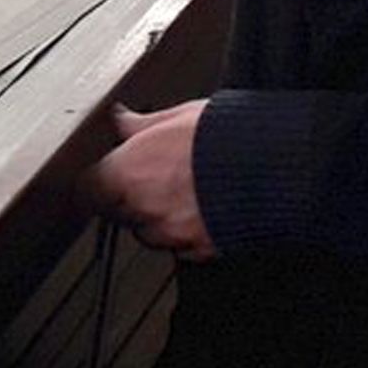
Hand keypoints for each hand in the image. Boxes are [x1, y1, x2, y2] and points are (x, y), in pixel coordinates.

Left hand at [85, 102, 217, 260]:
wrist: (277, 167)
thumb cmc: (227, 135)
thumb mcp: (178, 116)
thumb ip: (141, 125)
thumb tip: (122, 119)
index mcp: (127, 171)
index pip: (90, 187)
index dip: (100, 182)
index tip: (106, 177)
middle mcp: (143, 207)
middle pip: (118, 214)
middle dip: (130, 200)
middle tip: (155, 181)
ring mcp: (170, 233)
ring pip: (149, 234)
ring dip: (159, 220)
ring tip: (187, 194)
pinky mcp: (199, 251)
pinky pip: (182, 248)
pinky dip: (188, 235)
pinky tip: (206, 211)